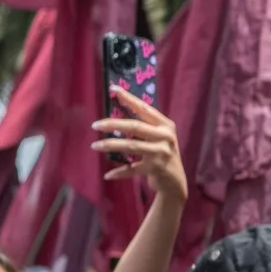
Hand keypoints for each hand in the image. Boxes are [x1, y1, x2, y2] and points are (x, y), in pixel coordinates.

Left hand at [93, 87, 186, 203]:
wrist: (175, 183)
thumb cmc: (162, 156)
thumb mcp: (159, 138)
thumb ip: (145, 128)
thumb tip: (116, 117)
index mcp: (166, 125)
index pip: (144, 108)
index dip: (129, 98)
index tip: (113, 89)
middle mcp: (165, 137)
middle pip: (135, 126)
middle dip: (113, 124)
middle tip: (95, 125)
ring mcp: (161, 153)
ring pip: (131, 145)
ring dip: (110, 145)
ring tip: (95, 146)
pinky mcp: (156, 168)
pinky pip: (133, 169)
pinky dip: (120, 172)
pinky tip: (108, 175)